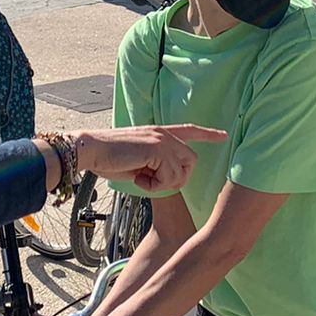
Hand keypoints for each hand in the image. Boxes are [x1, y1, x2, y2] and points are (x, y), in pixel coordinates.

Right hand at [74, 124, 225, 194]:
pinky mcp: (157, 149)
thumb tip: (166, 176)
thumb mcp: (138, 160)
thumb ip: (156, 163)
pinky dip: (153, 186)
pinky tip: (138, 178)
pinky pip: (168, 177)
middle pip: (191, 161)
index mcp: (159, 132)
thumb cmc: (109, 157)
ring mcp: (162, 141)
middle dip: (176, 178)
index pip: (189, 130)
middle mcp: (164, 134)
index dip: (208, 134)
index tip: (223, 135)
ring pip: (181, 172)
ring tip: (141, 177)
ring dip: (162, 183)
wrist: (92, 149)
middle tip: (151, 180)